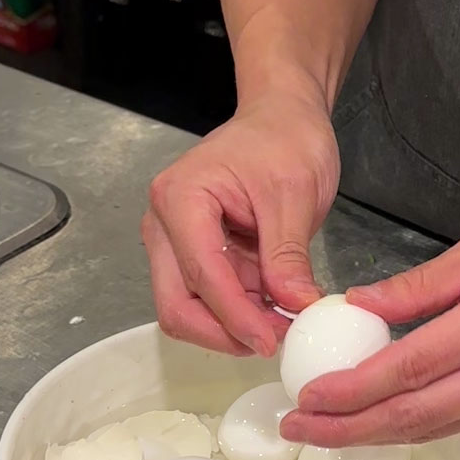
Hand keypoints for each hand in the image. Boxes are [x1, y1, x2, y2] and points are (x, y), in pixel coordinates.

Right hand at [143, 90, 340, 356]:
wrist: (282, 117)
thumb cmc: (284, 138)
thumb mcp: (295, 193)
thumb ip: (288, 255)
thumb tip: (294, 306)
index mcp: (181, 199)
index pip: (201, 275)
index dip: (236, 316)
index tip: (271, 341)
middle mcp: (164, 224)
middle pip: (176, 305)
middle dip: (223, 332)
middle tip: (273, 341)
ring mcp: (173, 241)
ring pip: (188, 309)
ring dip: (232, 325)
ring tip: (281, 321)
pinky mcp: (191, 254)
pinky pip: (207, 298)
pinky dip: (238, 312)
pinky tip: (272, 308)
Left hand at [281, 219, 459, 445]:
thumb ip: (419, 284)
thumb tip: (358, 305)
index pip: (411, 368)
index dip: (355, 389)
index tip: (310, 396)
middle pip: (416, 415)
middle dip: (349, 428)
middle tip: (299, 429)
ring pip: (435, 429)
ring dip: (373, 435)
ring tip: (323, 431)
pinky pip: (458, 425)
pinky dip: (411, 428)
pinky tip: (375, 423)